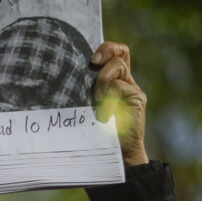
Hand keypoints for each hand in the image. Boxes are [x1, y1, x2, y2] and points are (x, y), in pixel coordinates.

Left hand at [92, 41, 148, 166]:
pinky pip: (119, 86)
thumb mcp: (87, 104)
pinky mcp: (137, 97)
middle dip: (106, 50)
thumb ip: (86, 88)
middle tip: (94, 63)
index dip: (104, 48)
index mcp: (112, 80)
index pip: (114, 53)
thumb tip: (64, 73)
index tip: (90, 58)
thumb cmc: (95, 130)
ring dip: (101, 82)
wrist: (117, 152)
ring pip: (116, 66)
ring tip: (97, 101)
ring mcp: (132, 88)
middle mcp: (124, 80)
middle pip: (120, 51)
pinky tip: (103, 115)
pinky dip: (107, 99)